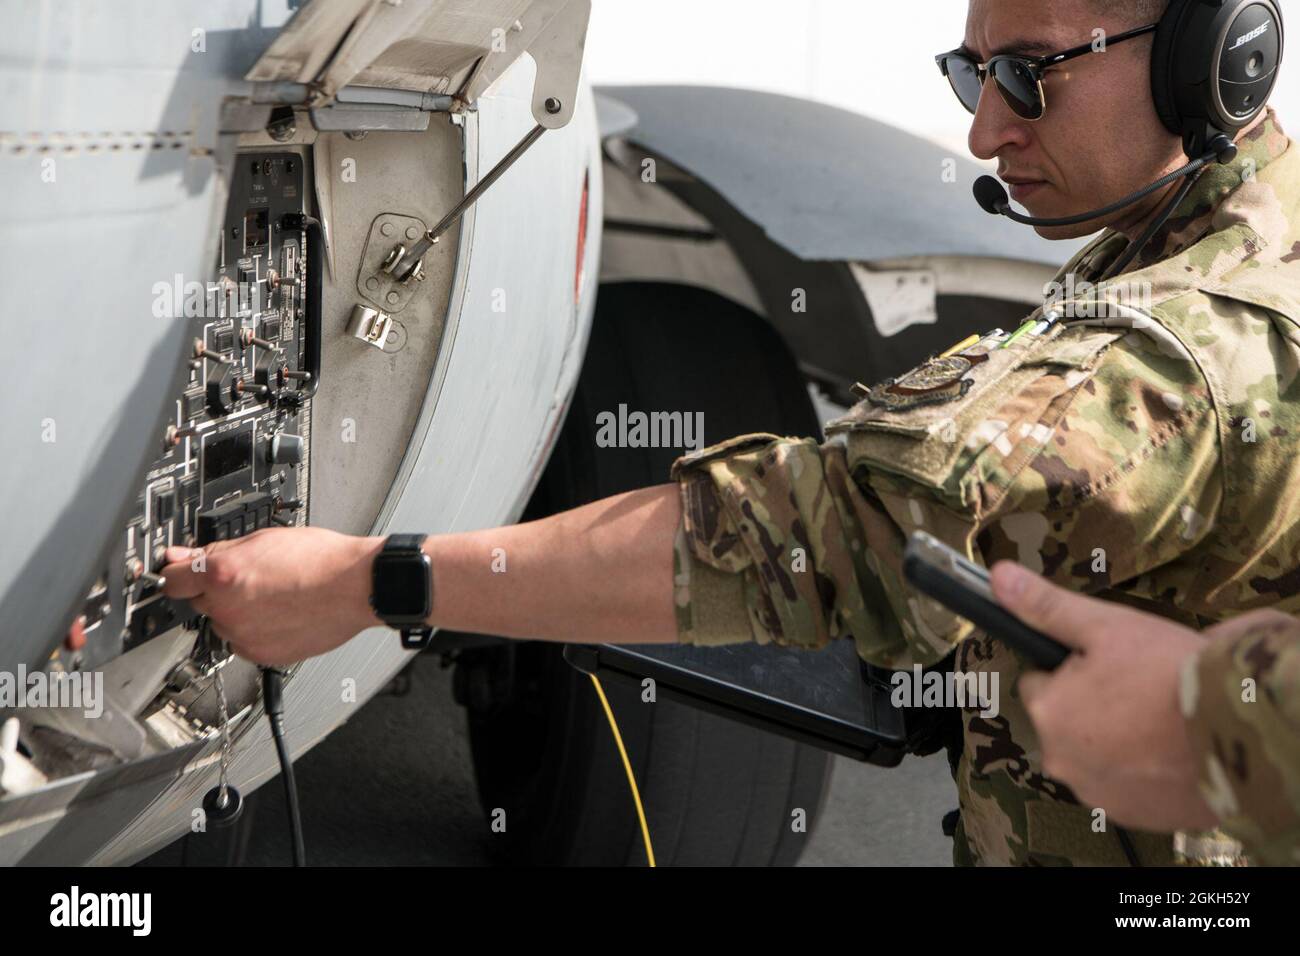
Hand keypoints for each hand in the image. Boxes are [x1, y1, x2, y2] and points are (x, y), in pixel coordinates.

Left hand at [162, 528, 384, 664]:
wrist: (357, 587)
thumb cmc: (321, 560)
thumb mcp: (264, 539)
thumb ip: (217, 551)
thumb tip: (183, 557)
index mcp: (222, 574)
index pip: (171, 580)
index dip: (179, 574)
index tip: (183, 573)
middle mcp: (226, 608)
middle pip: (201, 601)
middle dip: (217, 591)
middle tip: (251, 579)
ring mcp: (243, 635)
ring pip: (224, 623)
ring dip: (238, 612)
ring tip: (275, 596)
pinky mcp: (262, 654)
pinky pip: (245, 641)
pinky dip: (257, 630)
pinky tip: (282, 614)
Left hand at [988, 561, 1219, 832]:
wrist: (1235, 729)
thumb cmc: (1168, 674)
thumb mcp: (1104, 626)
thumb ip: (1045, 606)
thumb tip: (999, 578)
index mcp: (1047, 713)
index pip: (1039, 683)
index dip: (1072, 669)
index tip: (1107, 665)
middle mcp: (1061, 760)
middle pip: (1064, 720)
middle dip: (1091, 705)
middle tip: (1138, 690)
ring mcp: (1097, 792)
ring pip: (1093, 753)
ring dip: (1115, 739)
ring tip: (1156, 718)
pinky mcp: (1134, 814)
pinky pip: (1124, 784)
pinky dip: (1140, 770)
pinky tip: (1167, 750)